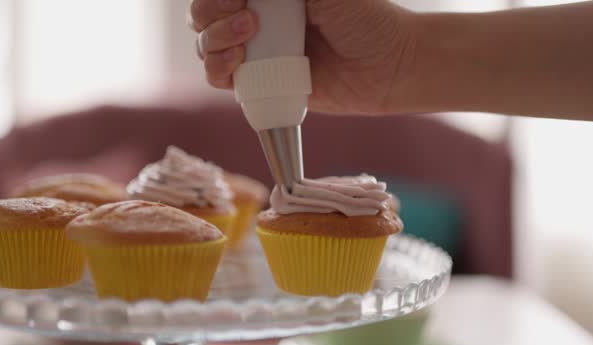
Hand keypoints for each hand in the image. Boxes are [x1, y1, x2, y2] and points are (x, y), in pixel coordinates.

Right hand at [189, 0, 417, 114]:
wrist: (389, 67)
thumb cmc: (366, 19)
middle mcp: (256, 17)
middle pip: (203, 14)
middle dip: (211, 13)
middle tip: (246, 18)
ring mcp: (256, 51)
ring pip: (206, 45)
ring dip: (214, 40)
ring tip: (246, 39)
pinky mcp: (260, 84)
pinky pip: (220, 78)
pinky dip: (218, 70)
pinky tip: (237, 64)